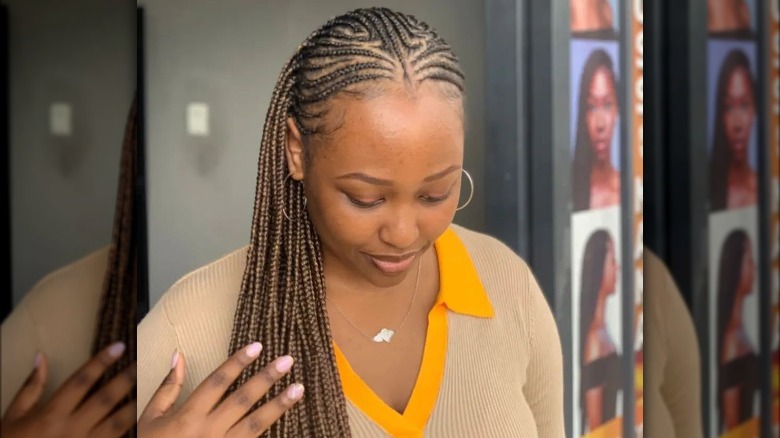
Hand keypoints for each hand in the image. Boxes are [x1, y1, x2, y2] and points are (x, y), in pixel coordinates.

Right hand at [0, 342, 135, 437]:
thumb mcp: (15, 416)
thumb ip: (31, 387)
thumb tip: (41, 356)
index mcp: (51, 414)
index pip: (81, 381)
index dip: (101, 362)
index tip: (119, 346)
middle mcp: (71, 429)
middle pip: (105, 399)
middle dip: (126, 379)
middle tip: (140, 361)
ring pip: (118, 423)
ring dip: (134, 405)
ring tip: (148, 388)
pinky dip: (129, 429)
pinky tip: (140, 418)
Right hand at [138, 342, 303, 436]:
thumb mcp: (150, 419)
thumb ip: (168, 388)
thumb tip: (179, 355)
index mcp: (188, 415)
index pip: (218, 382)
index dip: (237, 362)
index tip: (257, 346)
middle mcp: (208, 430)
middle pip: (242, 399)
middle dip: (266, 378)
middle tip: (287, 361)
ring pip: (255, 424)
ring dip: (278, 405)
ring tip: (298, 389)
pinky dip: (270, 432)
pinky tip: (287, 419)